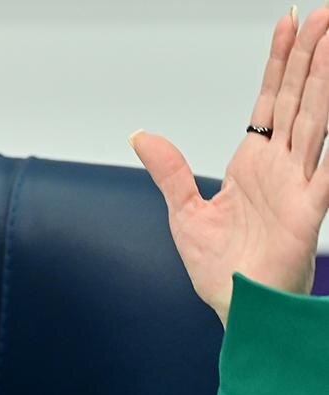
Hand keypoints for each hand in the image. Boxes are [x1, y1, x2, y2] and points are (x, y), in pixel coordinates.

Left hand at [129, 6, 324, 327]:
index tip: (287, 24)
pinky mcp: (311, 209)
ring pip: (317, 119)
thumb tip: (141, 134)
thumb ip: (170, 171)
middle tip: (320, 14)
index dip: (278, 64)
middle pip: (297, 99)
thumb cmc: (219, 268)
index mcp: (252, 164)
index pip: (268, 101)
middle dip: (308, 56)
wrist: (238, 308)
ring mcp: (299, 184)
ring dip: (325, 80)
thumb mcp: (184, 213)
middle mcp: (280, 167)